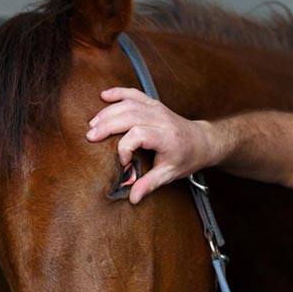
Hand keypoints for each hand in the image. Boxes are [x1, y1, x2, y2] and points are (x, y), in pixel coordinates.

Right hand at [86, 87, 214, 203]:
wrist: (202, 141)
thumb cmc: (186, 158)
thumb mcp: (170, 174)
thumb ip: (150, 184)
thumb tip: (133, 198)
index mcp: (167, 136)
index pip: (139, 134)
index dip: (124, 148)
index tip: (122, 162)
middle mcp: (161, 119)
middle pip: (129, 115)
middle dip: (107, 125)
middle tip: (90, 137)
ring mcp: (158, 108)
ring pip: (129, 103)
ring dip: (108, 112)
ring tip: (93, 125)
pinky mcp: (154, 103)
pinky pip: (134, 93)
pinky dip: (118, 93)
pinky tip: (104, 95)